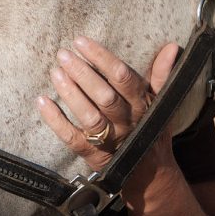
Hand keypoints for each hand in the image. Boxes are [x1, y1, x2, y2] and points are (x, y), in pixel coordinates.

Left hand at [36, 36, 179, 171]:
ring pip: (90, 117)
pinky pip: (72, 138)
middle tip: (63, 53)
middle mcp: (127, 122)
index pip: (123, 77)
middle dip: (82, 73)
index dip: (101, 58)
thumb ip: (161, 75)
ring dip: (71, 94)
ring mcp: (110, 140)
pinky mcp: (93, 154)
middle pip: (105, 96)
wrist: (150, 174)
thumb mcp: (161, 102)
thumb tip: (172, 47)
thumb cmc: (150, 128)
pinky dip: (56, 120)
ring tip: (55, 72)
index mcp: (142, 105)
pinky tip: (42, 101)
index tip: (81, 41)